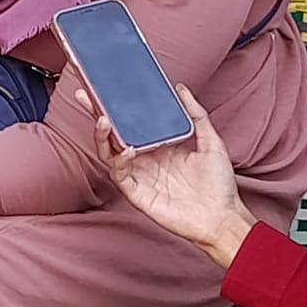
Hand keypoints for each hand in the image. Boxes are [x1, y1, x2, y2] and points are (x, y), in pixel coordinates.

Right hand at [82, 85, 255, 268]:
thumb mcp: (211, 142)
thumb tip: (182, 90)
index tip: (106, 88)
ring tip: (103, 119)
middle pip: (113, 133)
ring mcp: (137, 175)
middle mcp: (143, 158)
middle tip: (85, 95)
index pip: (131, 122)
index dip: (116, 107)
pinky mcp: (135, 192)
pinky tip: (127, 149)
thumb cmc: (218, 186)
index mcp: (158, 146)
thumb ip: (196, 115)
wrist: (222, 217)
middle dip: (96, 114)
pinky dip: (119, 159)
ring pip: (109, 152)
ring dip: (102, 135)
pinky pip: (119, 173)